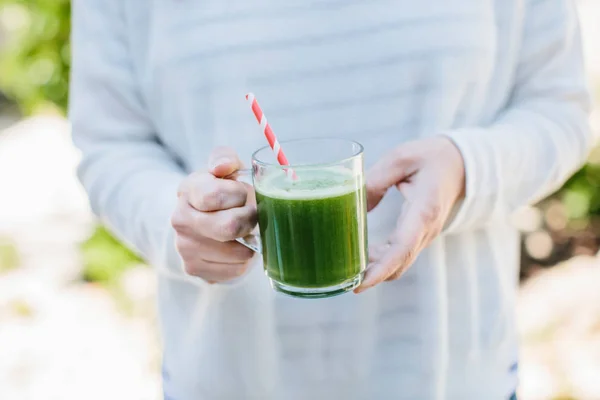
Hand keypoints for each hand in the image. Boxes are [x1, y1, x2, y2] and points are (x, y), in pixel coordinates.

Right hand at [171, 147, 256, 282]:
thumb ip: (225, 158)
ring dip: (250, 242)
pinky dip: (245, 260)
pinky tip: (238, 247)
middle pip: (229, 227)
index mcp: (188, 190)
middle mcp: (180, 220)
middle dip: (250, 220)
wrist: (201, 221)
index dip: (240, 195)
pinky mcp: (195, 269)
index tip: (244, 194)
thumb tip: (222, 167)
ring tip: (245, 231)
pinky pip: (235, 269)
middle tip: (253, 215)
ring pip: (238, 252)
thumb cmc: (222, 192)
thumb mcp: (225, 169)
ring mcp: (185, 248)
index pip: (215, 195)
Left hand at [355, 137, 465, 292]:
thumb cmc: (432, 157)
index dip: (381, 269)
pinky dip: (383, 260)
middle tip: (343, 280)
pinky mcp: (420, 234)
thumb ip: (376, 180)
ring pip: (400, 262)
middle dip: (373, 276)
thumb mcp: (401, 158)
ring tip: (347, 268)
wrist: (461, 163)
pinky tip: (363, 255)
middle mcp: (427, 228)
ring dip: (376, 269)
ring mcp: (425, 234)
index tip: (361, 283)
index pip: (402, 247)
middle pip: (399, 262)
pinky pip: (401, 254)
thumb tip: (354, 205)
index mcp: (424, 209)